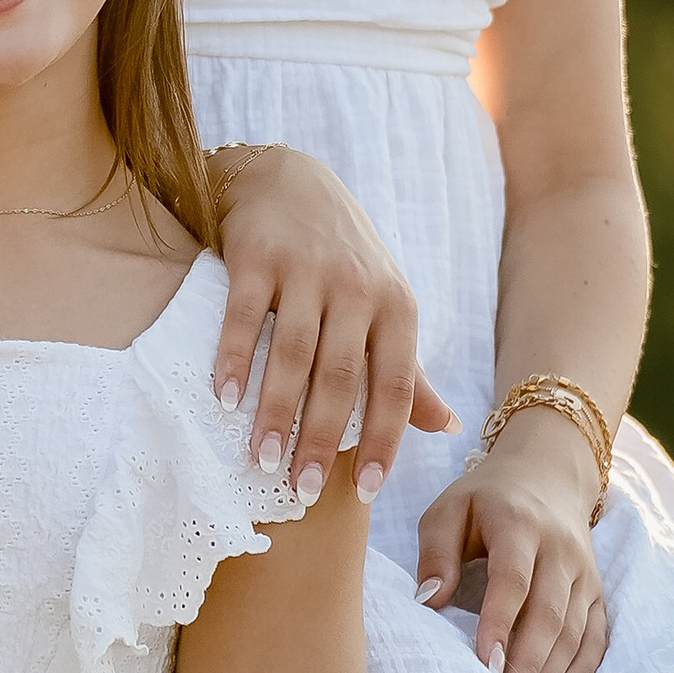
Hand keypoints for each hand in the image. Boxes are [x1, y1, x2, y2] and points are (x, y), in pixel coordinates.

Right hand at [210, 146, 452, 501]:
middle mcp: (357, 289)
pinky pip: (245, 316)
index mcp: (396, 308)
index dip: (384, 440)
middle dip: (322, 440)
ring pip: (294, 354)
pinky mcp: (258, 257)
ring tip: (263, 460)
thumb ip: (409, 370)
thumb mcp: (385, 306)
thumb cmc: (344, 259)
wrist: (290, 180)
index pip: (396, 385)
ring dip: (276, 412)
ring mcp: (307, 271)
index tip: (367, 492)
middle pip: (341, 378)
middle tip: (303, 491)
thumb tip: (448, 427)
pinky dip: (234, 359)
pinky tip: (225, 399)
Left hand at [415, 424, 608, 672]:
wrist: (548, 474)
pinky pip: (597, 634)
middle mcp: (560, 548)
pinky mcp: (596, 589)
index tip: (485, 662)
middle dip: (528, 661)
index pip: (513, 579)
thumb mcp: (449, 509)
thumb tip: (428, 600)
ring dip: (552, 672)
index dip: (500, 622)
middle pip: (549, 612)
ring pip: (575, 629)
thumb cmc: (485, 499)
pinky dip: (582, 668)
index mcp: (519, 524)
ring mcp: (584, 571)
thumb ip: (435, 551)